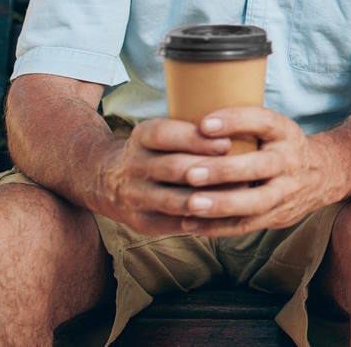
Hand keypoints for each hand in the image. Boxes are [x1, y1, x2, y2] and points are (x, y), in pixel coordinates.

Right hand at [92, 117, 232, 234]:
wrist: (107, 179)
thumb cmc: (155, 150)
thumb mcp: (162, 130)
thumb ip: (192, 129)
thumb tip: (242, 124)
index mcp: (142, 137)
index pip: (166, 135)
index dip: (196, 139)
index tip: (227, 143)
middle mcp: (135, 165)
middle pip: (173, 168)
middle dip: (209, 170)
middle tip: (243, 172)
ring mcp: (135, 196)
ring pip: (174, 200)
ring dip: (208, 199)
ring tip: (239, 196)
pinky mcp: (141, 221)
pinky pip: (173, 224)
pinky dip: (200, 221)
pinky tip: (224, 217)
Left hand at [172, 107, 342, 237]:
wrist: (325, 175)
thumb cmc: (281, 146)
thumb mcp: (274, 127)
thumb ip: (243, 124)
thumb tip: (191, 115)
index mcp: (285, 132)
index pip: (263, 121)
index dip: (234, 121)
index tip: (203, 124)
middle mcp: (289, 160)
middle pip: (260, 166)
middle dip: (224, 171)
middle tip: (190, 173)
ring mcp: (287, 191)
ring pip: (255, 202)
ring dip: (221, 204)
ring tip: (190, 204)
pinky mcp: (279, 216)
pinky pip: (247, 224)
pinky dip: (217, 226)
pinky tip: (190, 223)